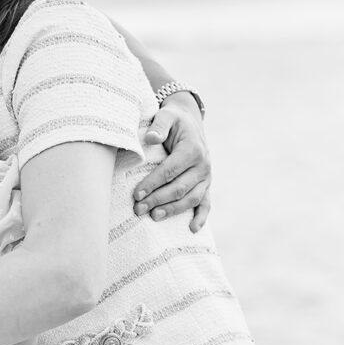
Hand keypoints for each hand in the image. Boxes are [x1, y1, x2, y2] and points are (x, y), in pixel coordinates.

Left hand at [134, 93, 211, 231]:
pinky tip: (192, 229)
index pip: (170, 170)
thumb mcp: (166, 115)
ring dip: (173, 210)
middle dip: (157, 199)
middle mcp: (203, 165)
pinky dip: (201, 216)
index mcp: (192, 149)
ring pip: (191, 198)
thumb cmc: (173, 120)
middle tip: (137, 209)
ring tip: (153, 216)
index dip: (153, 183)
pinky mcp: (206, 184)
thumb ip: (159, 125)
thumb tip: (151, 138)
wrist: (190, 120)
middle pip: (179, 187)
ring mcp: (206, 177)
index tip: (136, 194)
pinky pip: (206, 202)